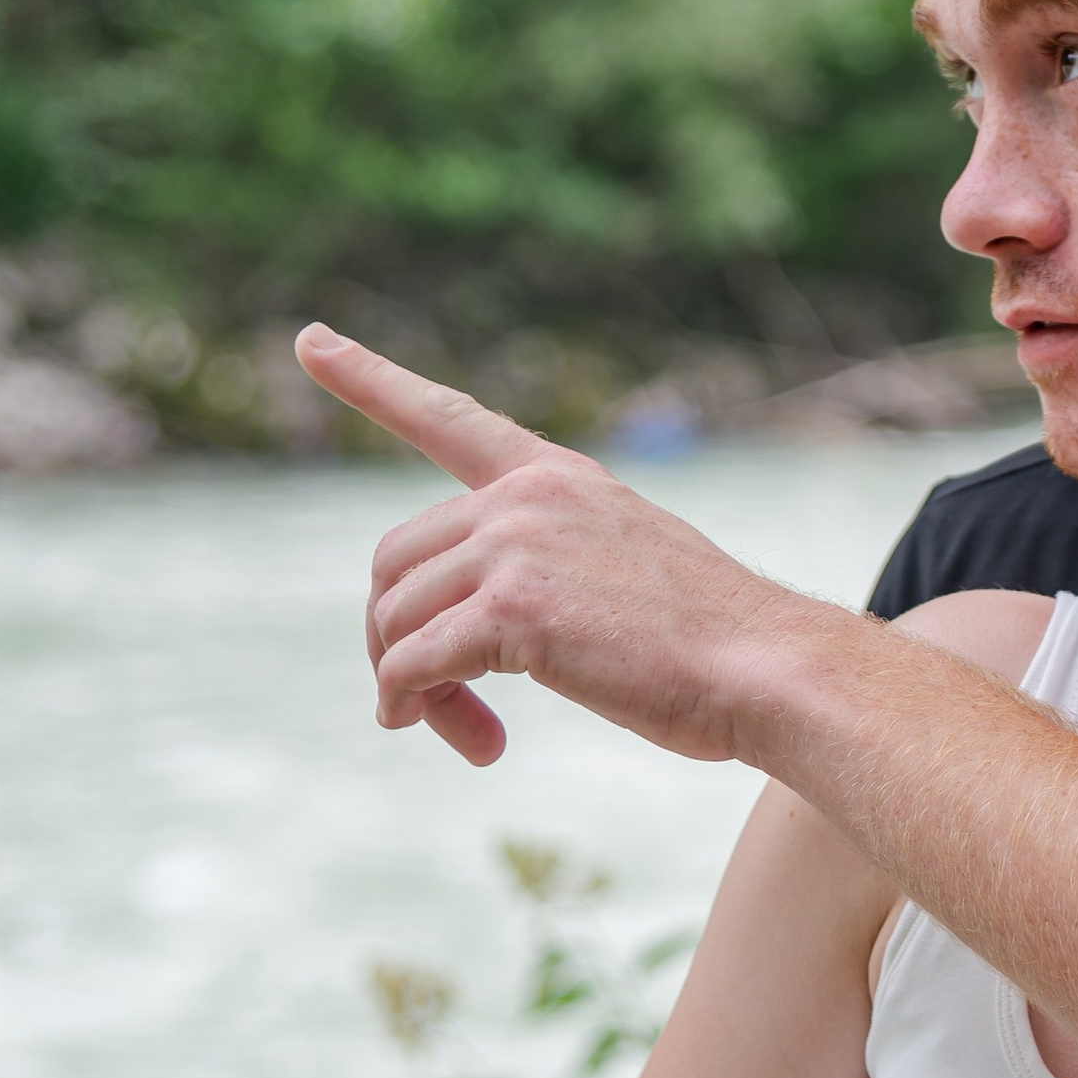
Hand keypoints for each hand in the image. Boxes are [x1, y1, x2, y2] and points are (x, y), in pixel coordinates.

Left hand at [294, 326, 806, 768]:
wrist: (766, 668)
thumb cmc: (711, 646)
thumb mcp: (624, 574)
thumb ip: (546, 573)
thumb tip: (462, 638)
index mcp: (559, 479)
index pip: (449, 418)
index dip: (371, 380)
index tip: (310, 342)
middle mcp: (528, 497)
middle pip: (394, 562)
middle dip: (397, 641)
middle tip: (432, 706)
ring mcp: (517, 546)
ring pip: (395, 619)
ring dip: (409, 686)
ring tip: (465, 732)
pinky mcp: (513, 609)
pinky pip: (416, 662)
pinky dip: (415, 704)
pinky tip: (457, 735)